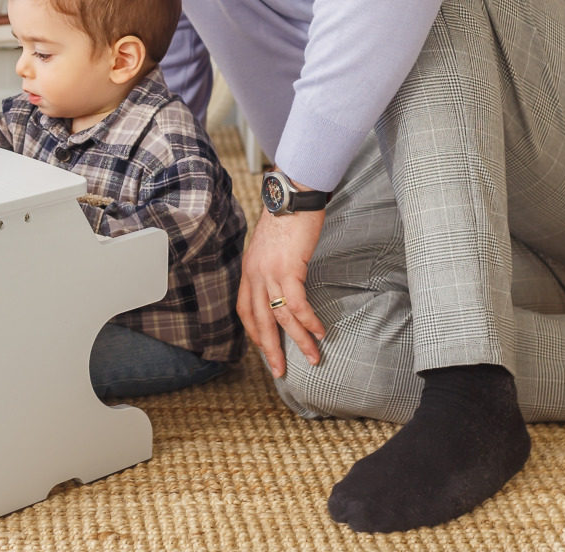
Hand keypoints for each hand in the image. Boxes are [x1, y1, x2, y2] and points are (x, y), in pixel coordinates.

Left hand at [236, 206, 327, 377]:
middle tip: (279, 370)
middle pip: (259, 321)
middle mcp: (255, 274)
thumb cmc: (286, 217)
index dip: (253, 332)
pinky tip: (319, 332)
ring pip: (281, 317)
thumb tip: (282, 279)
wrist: (291, 195)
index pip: (245, 309)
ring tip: (312, 357)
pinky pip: (297, 304)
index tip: (263, 348)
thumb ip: (271, 264)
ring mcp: (269, 273)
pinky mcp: (288, 269)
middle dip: (270, 350)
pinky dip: (308, 321)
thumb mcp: (270, 245)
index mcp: (249, 270)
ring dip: (298, 340)